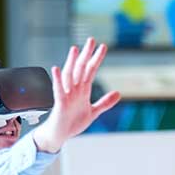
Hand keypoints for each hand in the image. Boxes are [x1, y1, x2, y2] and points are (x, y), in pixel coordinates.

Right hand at [32, 38, 119, 153]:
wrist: (60, 135)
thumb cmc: (73, 122)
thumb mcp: (93, 112)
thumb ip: (105, 102)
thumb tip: (118, 93)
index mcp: (82, 90)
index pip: (91, 70)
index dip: (96, 59)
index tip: (103, 46)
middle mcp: (74, 89)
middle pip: (81, 68)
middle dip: (86, 54)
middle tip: (91, 40)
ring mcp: (66, 95)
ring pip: (69, 75)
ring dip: (72, 62)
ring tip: (75, 49)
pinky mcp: (60, 103)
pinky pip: (58, 90)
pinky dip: (58, 80)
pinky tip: (57, 69)